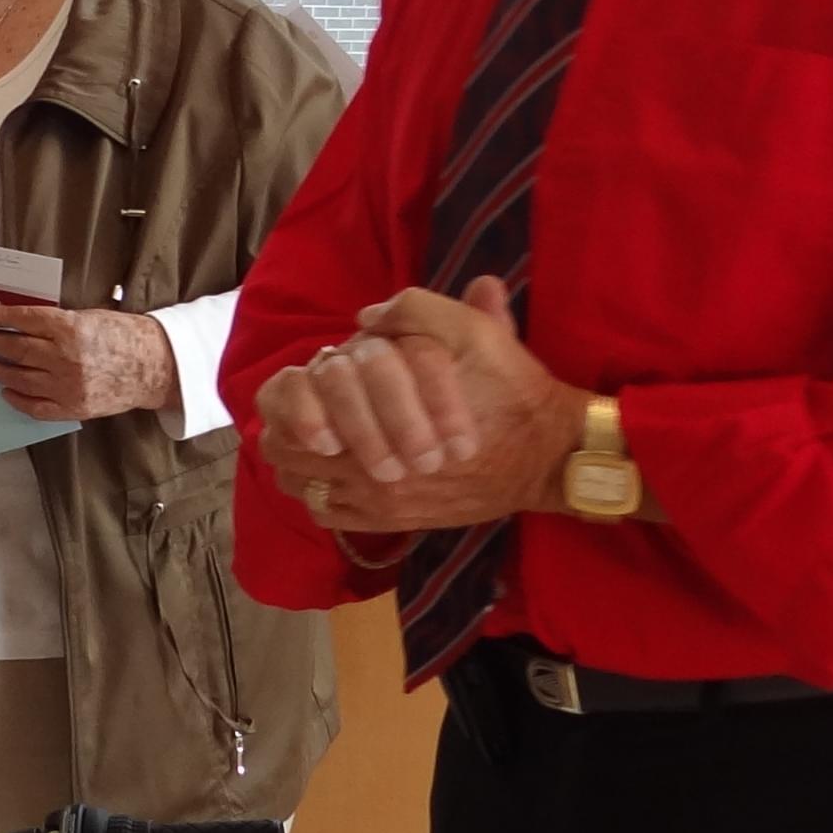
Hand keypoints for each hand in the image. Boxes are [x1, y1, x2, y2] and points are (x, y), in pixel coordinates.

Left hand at [0, 304, 175, 421]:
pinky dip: (17, 399)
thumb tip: (20, 323)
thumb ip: (57, 322)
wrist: (154, 367)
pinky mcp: (73, 407)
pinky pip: (36, 407)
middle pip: (17, 350)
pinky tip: (8, 391)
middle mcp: (66, 358)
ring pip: (21, 379)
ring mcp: (68, 386)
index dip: (0, 318)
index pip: (24, 320)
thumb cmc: (123, 336)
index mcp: (71, 328)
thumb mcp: (89, 317)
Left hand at [253, 278, 587, 533]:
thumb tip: (367, 317)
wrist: (549, 455)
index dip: (291, 391)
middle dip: (288, 427)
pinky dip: (320, 497)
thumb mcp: (472, 330)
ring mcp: (377, 498)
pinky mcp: (392, 522)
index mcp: (377, 405)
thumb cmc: (509, 389)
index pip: (292, 400)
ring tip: (317, 445)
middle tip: (305, 414)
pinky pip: (327, 515)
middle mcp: (368, 461)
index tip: (309, 383)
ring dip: (301, 462)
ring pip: (300, 484)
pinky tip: (337, 478)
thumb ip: (415, 311)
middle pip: (283, 447)